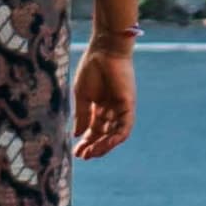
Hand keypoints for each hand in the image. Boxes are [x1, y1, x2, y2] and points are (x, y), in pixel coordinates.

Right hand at [71, 34, 135, 159]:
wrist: (105, 49)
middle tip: (82, 155)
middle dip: (93, 146)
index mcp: (99, 106)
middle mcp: (111, 110)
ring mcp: (120, 109)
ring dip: (103, 146)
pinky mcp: (128, 106)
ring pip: (114, 135)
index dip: (86, 141)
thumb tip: (77, 134)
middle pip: (104, 134)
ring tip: (90, 153)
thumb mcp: (82, 95)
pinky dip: (115, 138)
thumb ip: (81, 115)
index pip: (94, 129)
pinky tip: (104, 144)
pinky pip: (124, 128)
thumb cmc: (92, 67)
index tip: (76, 151)